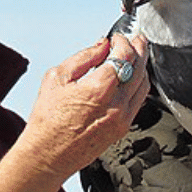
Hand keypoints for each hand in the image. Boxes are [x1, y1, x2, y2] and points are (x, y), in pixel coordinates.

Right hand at [19, 33, 149, 180]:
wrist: (48, 154)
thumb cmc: (48, 120)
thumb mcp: (57, 78)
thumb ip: (84, 57)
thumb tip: (102, 45)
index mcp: (98, 90)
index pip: (125, 56)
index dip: (124, 41)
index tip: (118, 37)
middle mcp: (116, 105)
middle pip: (139, 68)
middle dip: (139, 49)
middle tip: (137, 39)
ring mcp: (122, 118)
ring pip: (143, 85)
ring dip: (142, 66)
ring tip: (136, 55)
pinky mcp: (123, 128)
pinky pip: (139, 101)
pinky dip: (139, 84)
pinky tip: (132, 77)